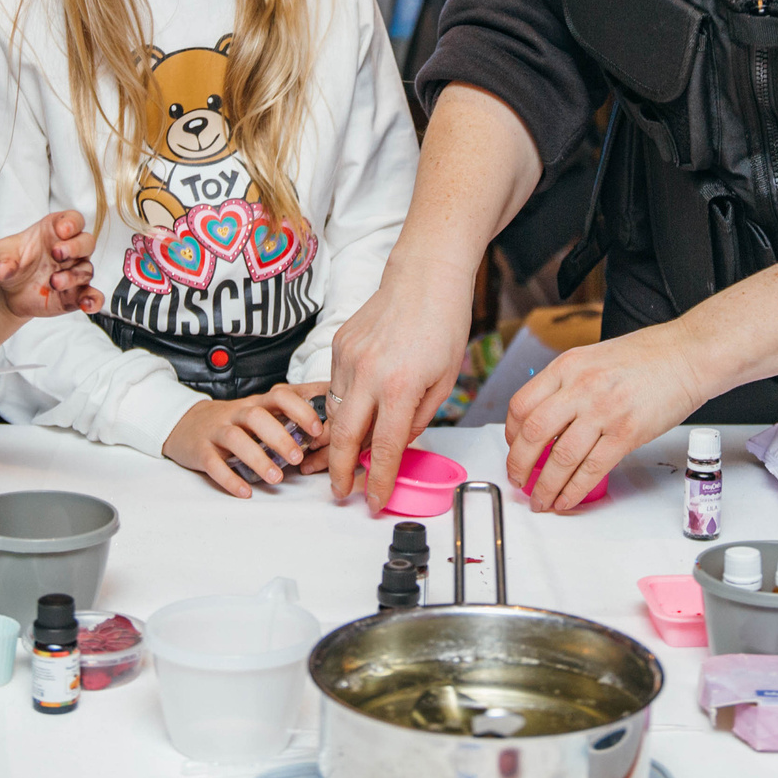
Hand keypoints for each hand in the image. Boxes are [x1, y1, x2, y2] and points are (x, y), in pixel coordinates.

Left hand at [0, 211, 100, 319]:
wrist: (8, 292)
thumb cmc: (10, 263)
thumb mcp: (0, 254)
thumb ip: (3, 259)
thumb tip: (3, 270)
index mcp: (54, 231)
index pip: (73, 220)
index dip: (71, 223)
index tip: (62, 229)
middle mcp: (70, 250)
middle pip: (86, 242)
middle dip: (75, 247)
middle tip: (57, 253)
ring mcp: (74, 272)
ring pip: (86, 270)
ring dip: (73, 276)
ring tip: (54, 282)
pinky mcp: (76, 294)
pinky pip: (92, 296)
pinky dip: (93, 300)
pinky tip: (87, 304)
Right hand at [164, 382, 333, 497]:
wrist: (186, 425)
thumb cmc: (236, 421)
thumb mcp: (262, 409)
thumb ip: (294, 408)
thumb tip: (336, 404)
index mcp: (257, 403)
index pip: (280, 395)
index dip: (299, 409)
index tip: (318, 429)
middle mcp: (237, 413)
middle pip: (257, 416)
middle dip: (280, 436)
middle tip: (299, 457)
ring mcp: (217, 430)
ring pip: (235, 439)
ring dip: (257, 459)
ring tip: (277, 478)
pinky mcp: (201, 450)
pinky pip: (213, 464)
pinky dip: (229, 479)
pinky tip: (246, 492)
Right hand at [326, 259, 474, 511]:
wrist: (424, 276)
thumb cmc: (444, 324)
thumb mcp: (444, 381)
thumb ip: (417, 418)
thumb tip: (396, 443)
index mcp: (399, 387)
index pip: (381, 449)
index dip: (376, 481)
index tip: (373, 500)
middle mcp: (366, 374)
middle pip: (341, 438)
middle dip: (338, 471)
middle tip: (341, 491)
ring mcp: (347, 358)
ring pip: (333, 412)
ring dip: (338, 439)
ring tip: (345, 457)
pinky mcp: (338, 345)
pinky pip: (335, 386)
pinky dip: (343, 404)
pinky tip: (355, 410)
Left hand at [504, 322, 716, 511]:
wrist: (689, 355)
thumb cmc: (648, 355)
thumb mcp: (594, 358)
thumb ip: (569, 384)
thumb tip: (549, 420)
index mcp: (568, 366)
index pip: (521, 404)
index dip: (510, 434)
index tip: (513, 448)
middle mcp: (581, 386)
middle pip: (532, 433)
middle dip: (519, 465)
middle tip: (518, 481)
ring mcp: (604, 410)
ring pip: (559, 458)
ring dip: (545, 486)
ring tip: (541, 500)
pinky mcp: (627, 433)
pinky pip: (592, 469)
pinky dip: (574, 490)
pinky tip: (567, 500)